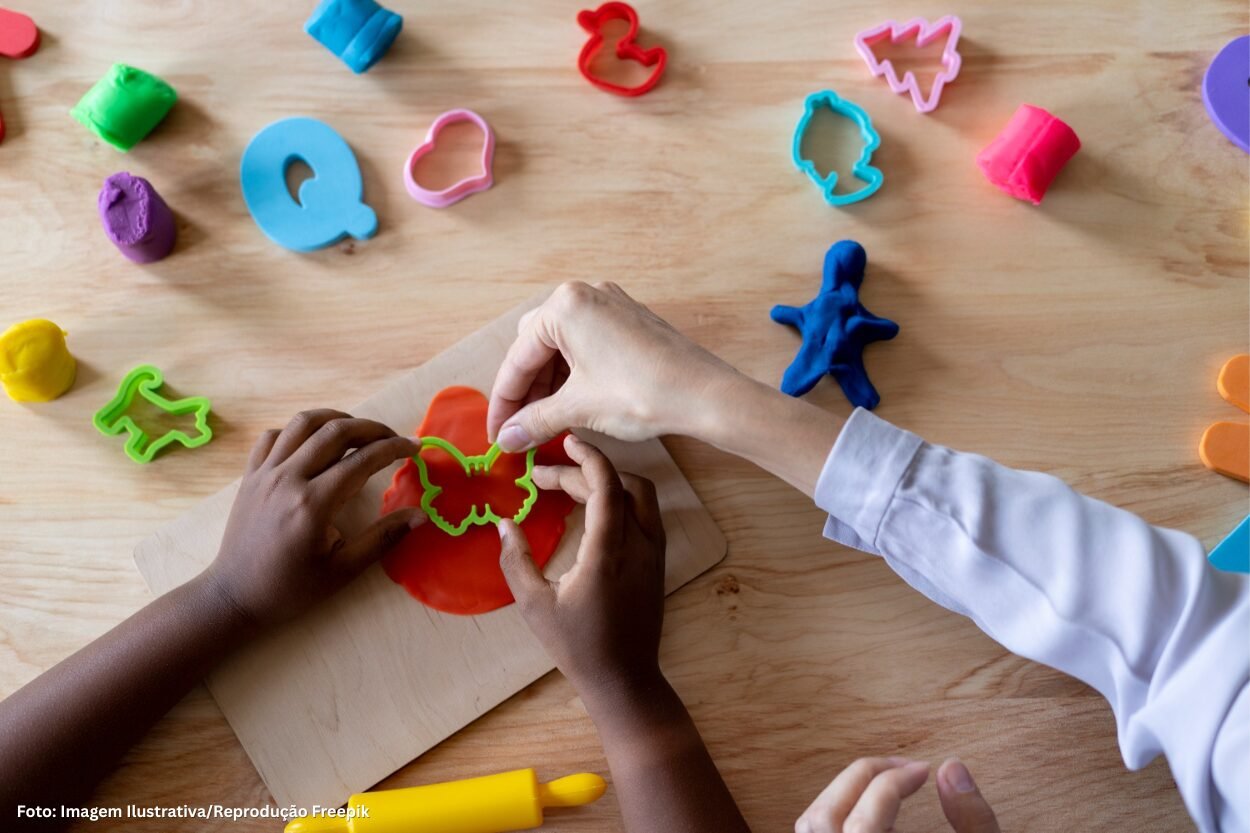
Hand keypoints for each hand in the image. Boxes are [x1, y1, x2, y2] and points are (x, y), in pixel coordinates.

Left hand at [206, 410, 424, 626]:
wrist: (235, 597)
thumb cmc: (292, 588)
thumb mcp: (344, 570)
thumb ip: (383, 538)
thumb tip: (421, 515)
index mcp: (313, 504)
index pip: (363, 460)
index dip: (394, 448)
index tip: (415, 448)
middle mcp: (288, 479)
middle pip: (335, 431)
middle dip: (372, 428)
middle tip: (392, 439)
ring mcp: (264, 473)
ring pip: (302, 423)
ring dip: (335, 419)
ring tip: (357, 431)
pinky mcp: (249, 475)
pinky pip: (273, 436)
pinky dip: (297, 432)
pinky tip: (313, 445)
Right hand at [488, 281, 743, 451]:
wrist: (705, 395)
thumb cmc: (642, 393)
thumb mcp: (579, 408)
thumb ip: (535, 420)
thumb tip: (508, 438)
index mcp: (565, 306)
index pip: (518, 358)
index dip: (505, 402)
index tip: (497, 434)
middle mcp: (586, 294)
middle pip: (537, 347)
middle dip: (527, 390)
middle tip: (520, 429)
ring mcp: (611, 304)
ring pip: (563, 347)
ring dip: (550, 385)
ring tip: (546, 423)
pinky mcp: (629, 320)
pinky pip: (588, 345)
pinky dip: (574, 374)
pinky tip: (572, 404)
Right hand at [497, 435, 665, 693]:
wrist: (625, 677)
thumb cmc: (576, 645)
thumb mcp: (535, 605)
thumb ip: (516, 560)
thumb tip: (503, 523)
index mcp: (609, 553)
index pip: (607, 486)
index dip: (588, 457)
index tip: (565, 441)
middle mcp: (639, 545)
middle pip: (620, 485)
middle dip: (583, 471)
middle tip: (544, 477)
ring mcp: (654, 552)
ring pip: (640, 495)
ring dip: (607, 480)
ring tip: (569, 485)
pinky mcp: (658, 560)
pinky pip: (644, 513)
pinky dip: (620, 498)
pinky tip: (592, 507)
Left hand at [796, 757, 1000, 832]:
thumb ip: (975, 822)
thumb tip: (954, 767)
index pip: (866, 819)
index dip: (896, 782)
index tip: (926, 770)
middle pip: (825, 816)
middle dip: (864, 778)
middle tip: (905, 768)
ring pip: (812, 824)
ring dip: (844, 791)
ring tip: (886, 781)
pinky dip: (835, 812)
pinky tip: (869, 807)